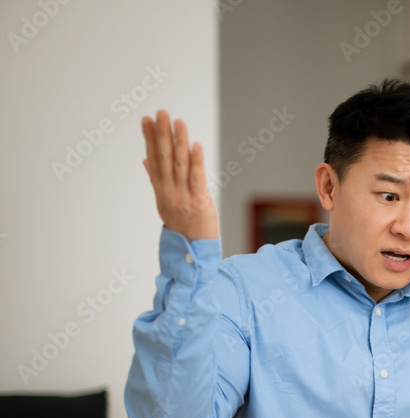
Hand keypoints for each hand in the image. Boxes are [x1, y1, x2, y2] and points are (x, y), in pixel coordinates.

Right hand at [141, 110, 218, 240]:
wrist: (192, 249)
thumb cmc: (182, 224)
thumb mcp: (164, 201)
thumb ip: (155, 179)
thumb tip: (146, 160)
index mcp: (161, 188)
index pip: (153, 158)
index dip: (150, 138)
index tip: (146, 120)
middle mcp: (169, 190)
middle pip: (164, 157)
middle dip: (162, 134)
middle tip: (160, 113)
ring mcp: (183, 195)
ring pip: (180, 164)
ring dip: (179, 141)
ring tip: (178, 122)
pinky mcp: (199, 201)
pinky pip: (197, 178)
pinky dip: (196, 161)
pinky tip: (196, 145)